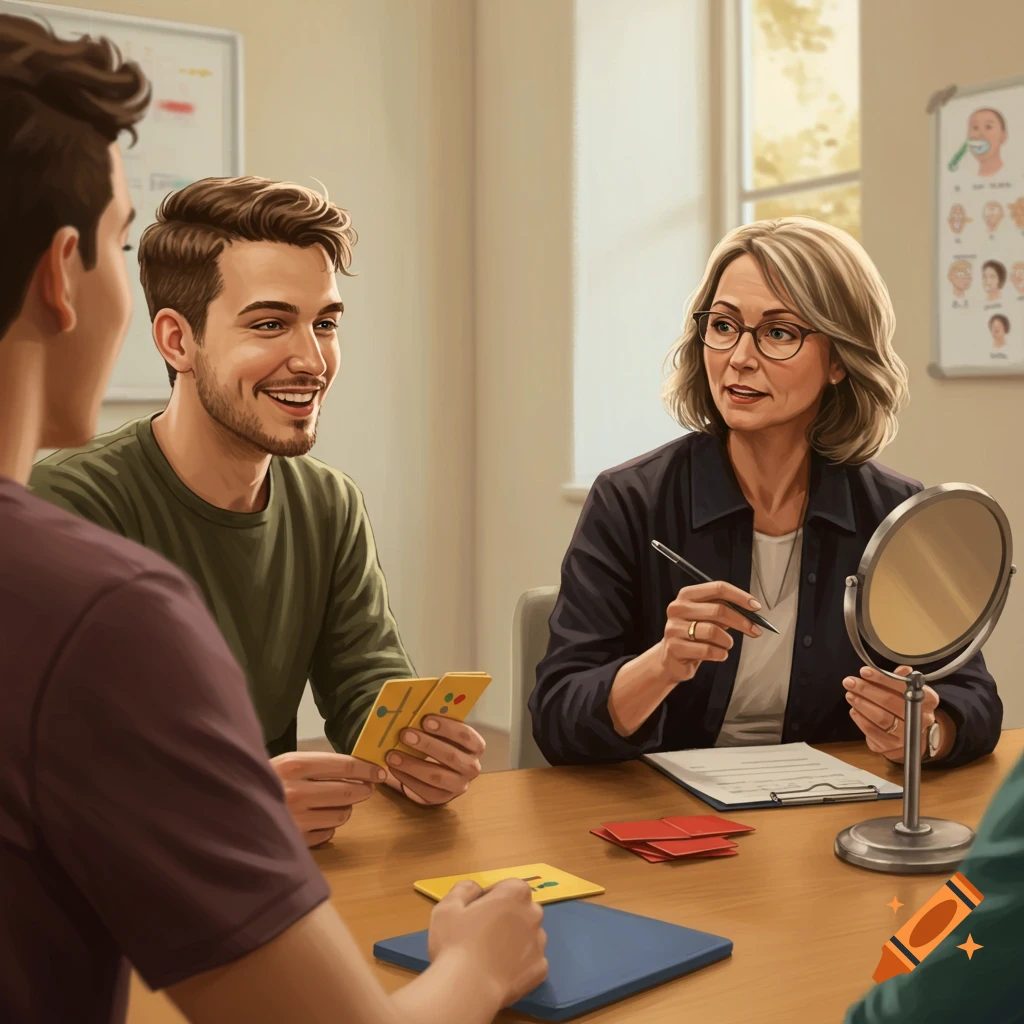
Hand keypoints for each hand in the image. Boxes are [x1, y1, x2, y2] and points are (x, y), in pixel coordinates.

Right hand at [271, 751, 384, 846]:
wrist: (229, 811)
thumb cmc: (263, 783)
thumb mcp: (285, 764)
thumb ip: (315, 765)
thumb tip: (355, 767)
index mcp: (293, 764)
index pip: (343, 764)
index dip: (366, 768)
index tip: (379, 771)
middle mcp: (295, 791)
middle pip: (347, 792)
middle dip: (362, 790)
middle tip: (367, 788)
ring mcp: (295, 819)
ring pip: (341, 815)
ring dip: (344, 809)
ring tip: (336, 804)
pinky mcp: (295, 841)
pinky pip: (327, 834)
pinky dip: (328, 828)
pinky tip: (317, 821)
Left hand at [385, 717, 483, 804]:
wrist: (438, 772)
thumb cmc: (439, 744)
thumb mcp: (441, 733)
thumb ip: (433, 724)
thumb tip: (414, 709)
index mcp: (475, 747)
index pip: (466, 736)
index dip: (447, 728)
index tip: (425, 720)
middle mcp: (471, 767)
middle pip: (451, 757)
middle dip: (426, 745)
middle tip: (404, 734)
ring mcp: (458, 786)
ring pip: (437, 777)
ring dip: (412, 765)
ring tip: (392, 755)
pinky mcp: (442, 799)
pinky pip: (425, 791)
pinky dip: (406, 779)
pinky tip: (393, 769)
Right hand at [428, 879, 547, 1007]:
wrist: (468, 991)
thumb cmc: (456, 943)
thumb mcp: (447, 907)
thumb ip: (464, 889)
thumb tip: (475, 888)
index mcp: (515, 894)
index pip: (508, 887)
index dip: (491, 897)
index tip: (476, 912)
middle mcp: (533, 915)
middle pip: (521, 910)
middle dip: (506, 917)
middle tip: (482, 933)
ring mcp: (539, 944)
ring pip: (527, 936)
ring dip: (514, 940)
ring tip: (490, 956)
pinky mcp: (540, 970)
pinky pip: (530, 961)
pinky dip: (519, 964)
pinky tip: (500, 972)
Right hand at [655, 580, 763, 685]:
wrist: (672, 658)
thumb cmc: (695, 634)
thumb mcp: (708, 617)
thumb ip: (725, 610)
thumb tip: (751, 610)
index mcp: (687, 595)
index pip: (718, 588)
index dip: (740, 596)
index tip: (756, 607)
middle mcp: (678, 608)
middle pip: (718, 610)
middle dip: (741, 621)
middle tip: (754, 631)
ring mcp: (674, 628)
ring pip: (713, 631)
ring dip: (727, 641)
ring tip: (726, 645)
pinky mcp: (675, 647)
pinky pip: (707, 650)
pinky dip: (720, 654)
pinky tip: (719, 654)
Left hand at [843, 665, 945, 761]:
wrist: (909, 733)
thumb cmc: (905, 705)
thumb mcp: (906, 689)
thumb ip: (900, 679)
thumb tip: (903, 670)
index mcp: (928, 700)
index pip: (904, 687)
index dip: (883, 679)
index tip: (865, 671)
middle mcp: (921, 719)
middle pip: (891, 703)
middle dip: (867, 690)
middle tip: (850, 682)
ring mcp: (907, 735)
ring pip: (881, 718)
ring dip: (861, 704)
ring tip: (850, 694)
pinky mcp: (891, 746)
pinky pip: (872, 731)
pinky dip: (860, 719)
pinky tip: (853, 710)